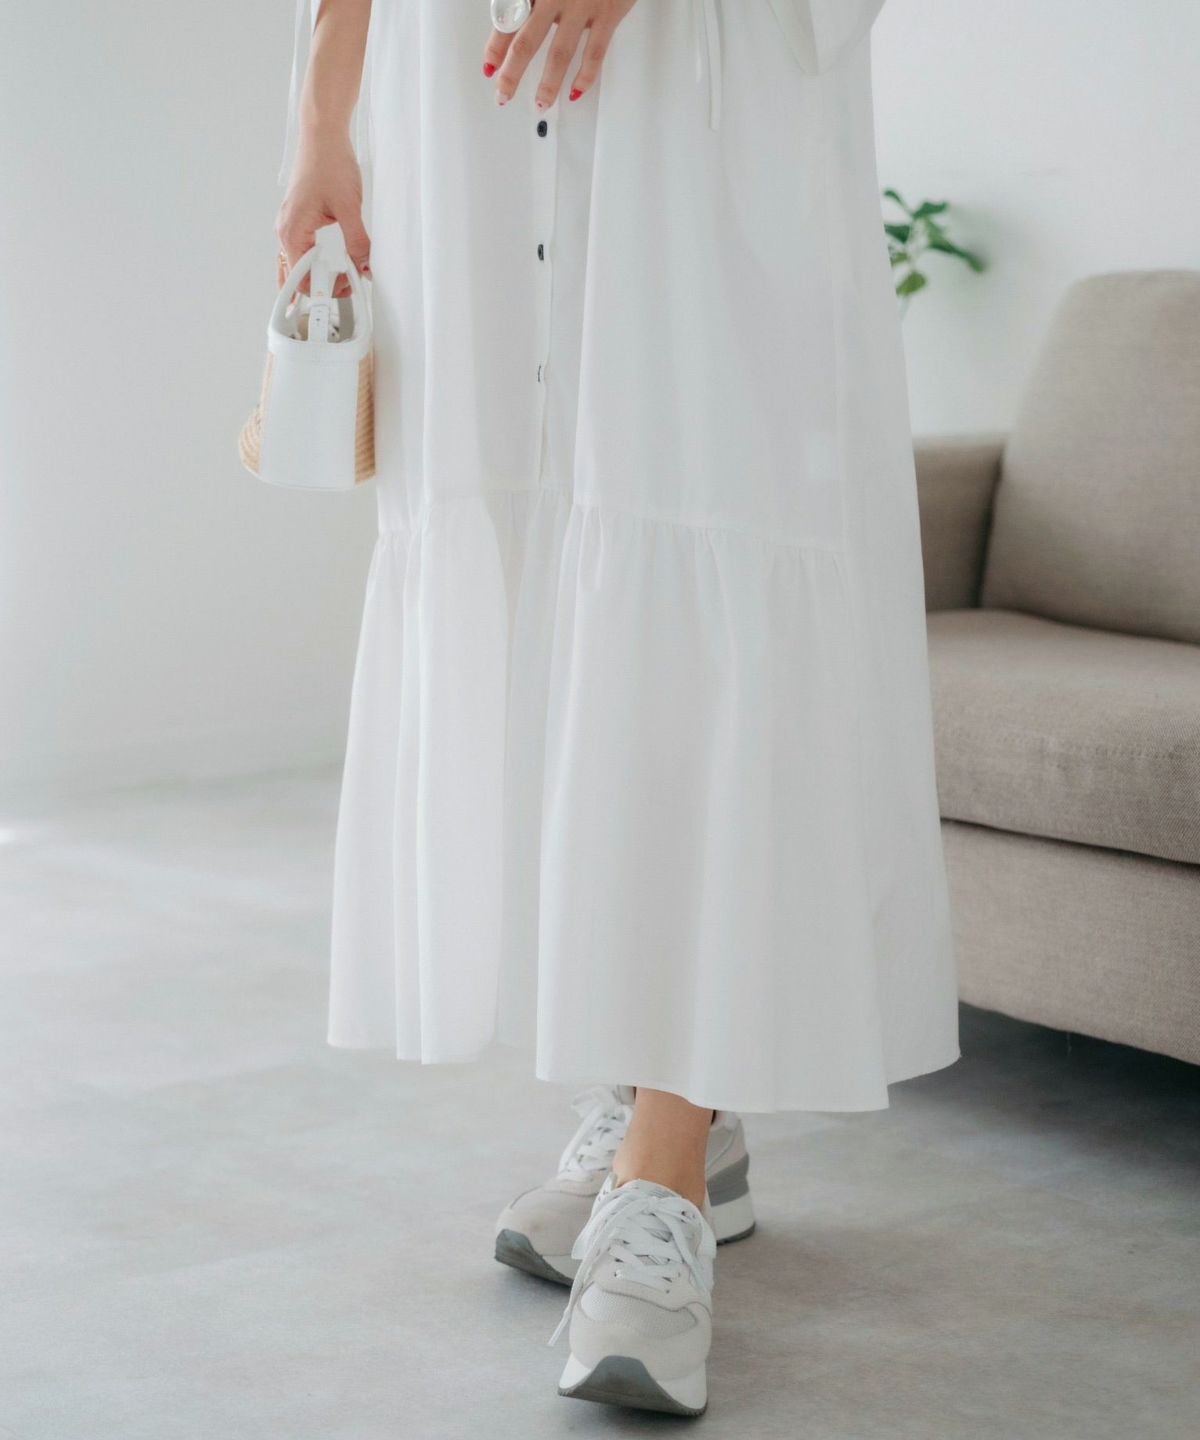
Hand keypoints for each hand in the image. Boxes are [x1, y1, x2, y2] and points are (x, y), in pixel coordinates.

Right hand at [275, 131, 370, 297]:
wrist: (322, 134)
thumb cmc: (329, 163)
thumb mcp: (349, 208)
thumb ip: (358, 242)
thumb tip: (365, 268)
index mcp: (292, 232)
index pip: (301, 280)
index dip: (324, 291)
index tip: (347, 290)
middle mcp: (284, 231)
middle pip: (296, 276)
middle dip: (321, 287)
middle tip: (349, 284)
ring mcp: (288, 224)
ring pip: (295, 265)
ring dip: (316, 276)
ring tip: (341, 278)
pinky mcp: (296, 218)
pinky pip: (298, 251)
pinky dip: (311, 263)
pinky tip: (326, 267)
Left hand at [483, 0, 638, 109]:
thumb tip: (513, 20)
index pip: (508, 18)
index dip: (495, 46)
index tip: (489, 66)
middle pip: (527, 41)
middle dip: (512, 73)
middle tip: (503, 95)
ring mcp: (582, 5)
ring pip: (560, 53)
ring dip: (548, 84)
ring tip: (541, 104)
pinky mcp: (608, 12)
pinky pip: (595, 52)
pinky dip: (585, 76)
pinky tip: (575, 91)